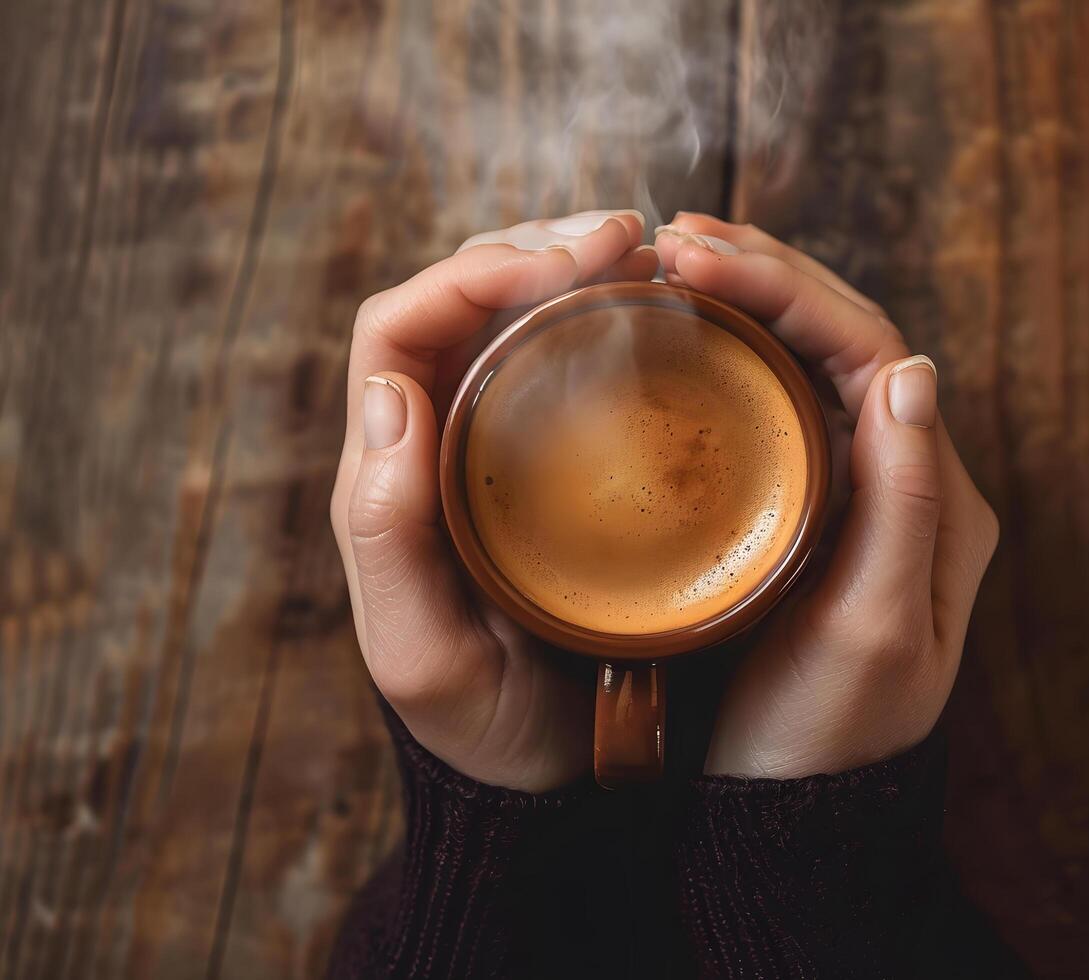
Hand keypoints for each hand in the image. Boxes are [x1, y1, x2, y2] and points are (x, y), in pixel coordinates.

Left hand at [331, 210, 656, 791]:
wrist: (545, 773)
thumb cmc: (484, 724)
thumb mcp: (423, 655)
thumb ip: (387, 535)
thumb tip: (393, 391)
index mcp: (390, 468)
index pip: (402, 324)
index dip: (475, 273)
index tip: (571, 267)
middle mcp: (434, 438)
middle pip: (460, 296)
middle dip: (533, 245)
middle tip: (628, 240)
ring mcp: (495, 444)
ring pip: (514, 313)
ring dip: (573, 265)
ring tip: (651, 257)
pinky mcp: (556, 462)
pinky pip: (568, 359)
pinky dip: (611, 317)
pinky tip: (664, 313)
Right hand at [654, 215, 998, 777]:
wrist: (785, 805)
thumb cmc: (825, 730)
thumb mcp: (873, 627)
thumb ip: (902, 500)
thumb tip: (908, 366)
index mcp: (934, 496)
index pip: (869, 351)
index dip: (788, 289)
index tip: (699, 256)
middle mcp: (902, 478)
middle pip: (842, 339)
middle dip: (766, 273)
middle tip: (677, 235)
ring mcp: (851, 490)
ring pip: (808, 361)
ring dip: (750, 299)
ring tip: (676, 258)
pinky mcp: (802, 509)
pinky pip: (777, 403)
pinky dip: (732, 351)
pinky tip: (685, 331)